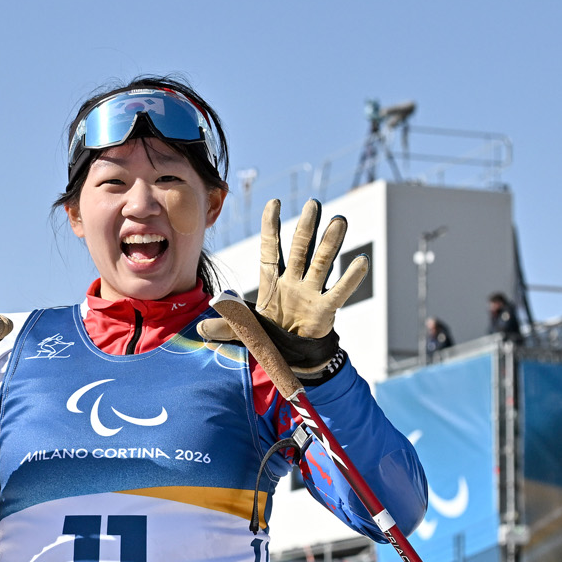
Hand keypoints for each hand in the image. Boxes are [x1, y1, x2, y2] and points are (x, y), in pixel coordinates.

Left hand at [197, 199, 365, 377]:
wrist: (293, 358)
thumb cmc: (270, 338)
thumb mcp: (245, 332)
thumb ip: (227, 326)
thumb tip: (200, 330)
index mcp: (272, 282)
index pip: (271, 249)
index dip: (271, 227)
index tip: (274, 202)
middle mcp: (294, 282)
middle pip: (300, 250)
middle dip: (306, 228)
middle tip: (314, 204)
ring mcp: (311, 294)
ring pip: (321, 263)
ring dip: (330, 243)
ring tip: (339, 221)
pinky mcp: (325, 310)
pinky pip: (339, 292)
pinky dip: (351, 278)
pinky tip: (361, 261)